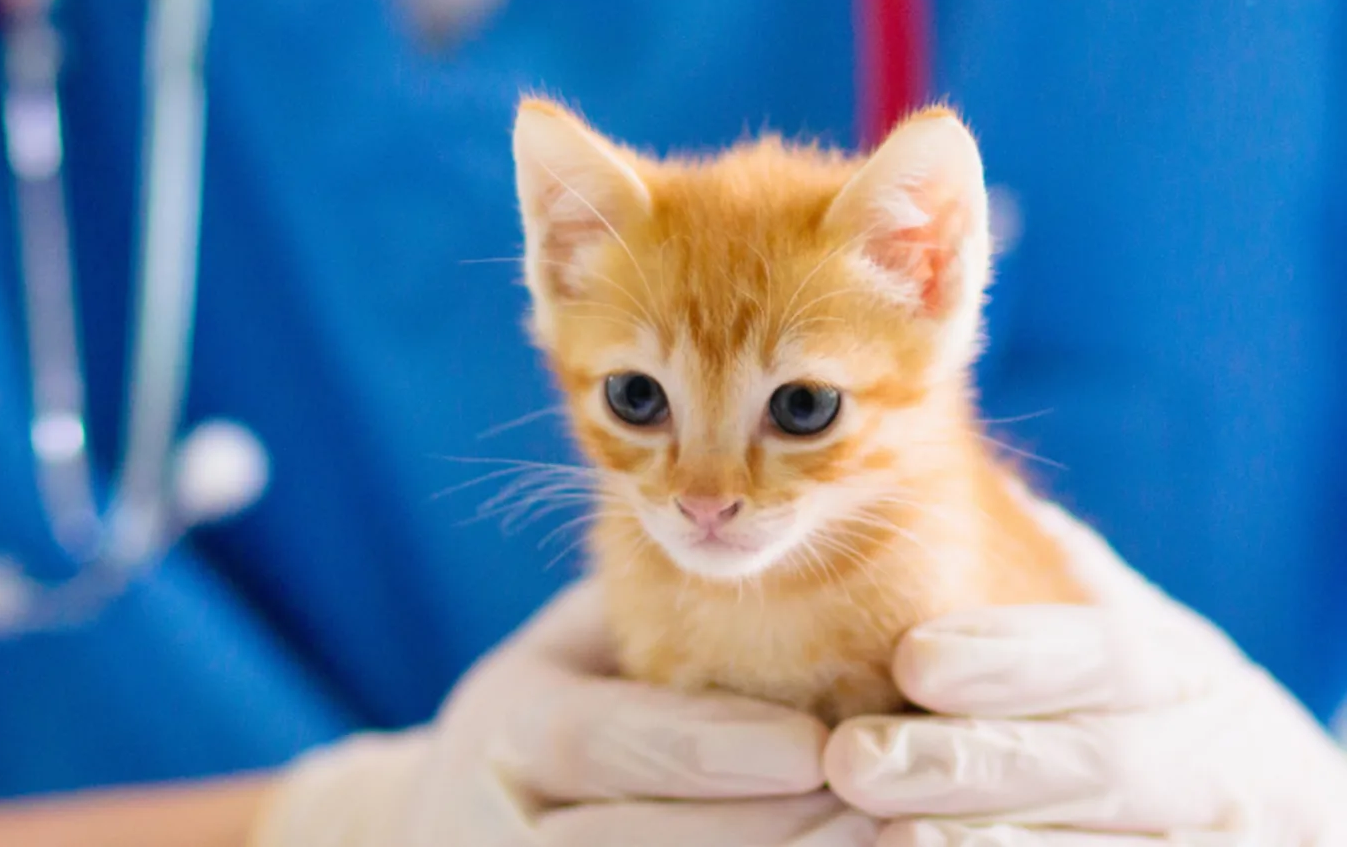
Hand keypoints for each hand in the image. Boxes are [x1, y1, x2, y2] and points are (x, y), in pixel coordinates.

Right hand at [251, 578, 876, 846]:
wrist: (482, 815)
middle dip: (762, 829)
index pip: (593, 740)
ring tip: (883, 844)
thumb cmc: (571, 700)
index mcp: (504, 727)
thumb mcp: (591, 642)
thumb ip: (658, 608)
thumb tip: (781, 547)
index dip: (701, 749)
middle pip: (621, 841)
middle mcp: (495, 821)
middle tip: (874, 809)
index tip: (810, 747)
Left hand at [827, 499, 1346, 844]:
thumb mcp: (1112, 640)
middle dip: (968, 761)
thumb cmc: (1139, 715)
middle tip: (852, 757)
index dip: (1013, 658)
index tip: (913, 657)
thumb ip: (1035, 577)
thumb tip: (920, 482)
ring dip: (984, 838)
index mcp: (1185, 674)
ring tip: (885, 828)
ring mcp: (1204, 840)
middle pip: (1093, 762)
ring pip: (1096, 845)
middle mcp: (1211, 761)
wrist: (1258, 817)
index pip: (1107, 656)